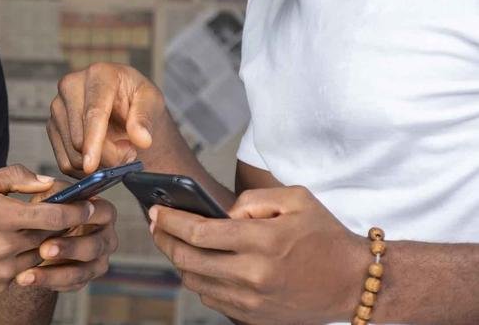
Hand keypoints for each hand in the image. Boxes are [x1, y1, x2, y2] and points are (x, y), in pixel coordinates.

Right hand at [0, 165, 95, 293]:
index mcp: (0, 216)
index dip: (76, 211)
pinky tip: (19, 243)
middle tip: (77, 212)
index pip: (52, 217)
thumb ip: (15, 177)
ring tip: (48, 226)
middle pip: (50, 237)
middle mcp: (3, 246)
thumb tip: (47, 183)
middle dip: (66, 225)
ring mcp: (0, 270)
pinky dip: (28, 256)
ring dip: (49, 241)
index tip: (90, 204)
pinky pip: (24, 268)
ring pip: (40, 254)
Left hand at [13, 181, 118, 291]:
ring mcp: (97, 261)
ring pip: (82, 272)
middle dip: (69, 248)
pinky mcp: (83, 279)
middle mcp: (105, 238)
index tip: (61, 217)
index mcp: (102, 212)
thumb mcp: (47, 195)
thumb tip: (46, 185)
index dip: (84, 215)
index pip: (103, 212)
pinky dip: (48, 282)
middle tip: (44, 249)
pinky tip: (28, 279)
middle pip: (94, 246)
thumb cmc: (45, 209)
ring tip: (28, 273)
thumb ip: (50, 189)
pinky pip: (70, 284)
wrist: (34, 238)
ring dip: (54, 273)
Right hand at [48, 62, 166, 175]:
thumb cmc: (137, 99)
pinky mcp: (52, 125)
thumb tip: (142, 139)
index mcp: (99, 74)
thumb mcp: (152, 102)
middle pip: (79, 138)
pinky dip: (84, 170)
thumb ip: (145, 119)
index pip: (93, 112)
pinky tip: (100, 159)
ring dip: (97, 165)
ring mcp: (58, 106)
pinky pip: (64, 161)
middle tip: (129, 154)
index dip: (93, 141)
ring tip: (117, 152)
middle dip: (105, 157)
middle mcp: (71, 86)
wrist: (123, 104)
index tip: (92, 165)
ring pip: (71, 153)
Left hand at [148, 186, 365, 324]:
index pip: (199, 232)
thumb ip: (252, 198)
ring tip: (175, 241)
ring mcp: (251, 302)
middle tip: (156, 224)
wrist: (353, 283)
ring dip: (178, 260)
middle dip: (164, 239)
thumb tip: (221, 211)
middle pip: (187, 260)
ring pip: (194, 282)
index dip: (170, 219)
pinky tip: (201, 262)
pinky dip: (200, 279)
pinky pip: (211, 298)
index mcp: (263, 242)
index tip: (156, 209)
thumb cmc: (324, 235)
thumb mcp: (295, 199)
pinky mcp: (253, 318)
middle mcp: (253, 275)